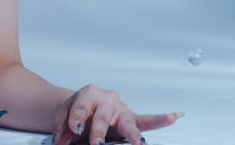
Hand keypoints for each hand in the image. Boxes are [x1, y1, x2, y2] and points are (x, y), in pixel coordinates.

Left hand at [52, 84, 179, 144]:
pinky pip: (147, 121)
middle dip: (99, 131)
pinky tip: (172, 118)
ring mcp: (121, 110)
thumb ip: (63, 130)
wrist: (80, 106)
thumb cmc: (74, 111)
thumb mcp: (63, 117)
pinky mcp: (132, 119)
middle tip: (96, 143)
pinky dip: (160, 120)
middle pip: (103, 116)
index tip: (75, 128)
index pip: (82, 107)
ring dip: (131, 135)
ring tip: (137, 143)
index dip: (77, 118)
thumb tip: (62, 142)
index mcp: (88, 94)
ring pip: (127, 122)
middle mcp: (107, 99)